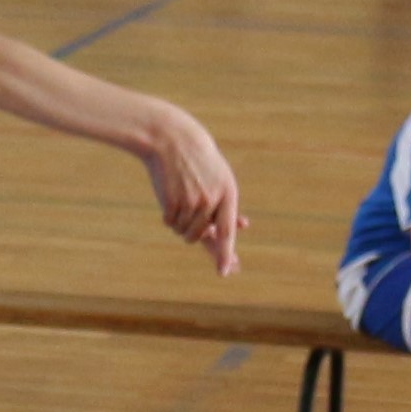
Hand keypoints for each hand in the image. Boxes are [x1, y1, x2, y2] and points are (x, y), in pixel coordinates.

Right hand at [136, 105, 243, 274]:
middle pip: (201, 237)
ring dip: (180, 223)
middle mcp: (211, 200)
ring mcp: (190, 201)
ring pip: (184, 232)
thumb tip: (242, 228)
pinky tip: (170, 195)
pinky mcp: (171, 201)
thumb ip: (227, 205)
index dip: (226, 254)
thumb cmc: (199, 163)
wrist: (172, 140)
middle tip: (192, 214)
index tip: (225, 271)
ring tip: (181, 196)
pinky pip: (169, 223)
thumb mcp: (219, 179)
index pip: (228, 232)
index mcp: (228, 193)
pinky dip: (168, 216)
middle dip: (195, 233)